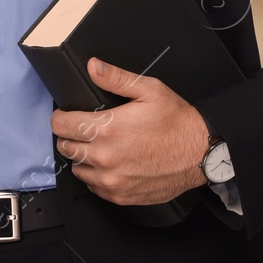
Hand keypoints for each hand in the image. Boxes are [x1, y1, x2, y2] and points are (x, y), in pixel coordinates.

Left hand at [51, 57, 208, 205]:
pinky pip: (93, 186)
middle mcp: (105, 157)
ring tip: (102, 147)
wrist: (201, 153)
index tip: (66, 114)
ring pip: (78, 169)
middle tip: (87, 128)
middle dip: (71, 135)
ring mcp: (111, 180)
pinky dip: (97, 175)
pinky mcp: (119, 195)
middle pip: (66, 147)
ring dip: (84, 157)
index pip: (62, 125)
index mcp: (108, 129)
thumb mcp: (150, 90)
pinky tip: (113, 164)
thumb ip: (117, 78)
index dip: (60, 116)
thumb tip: (93, 66)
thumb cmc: (177, 121)